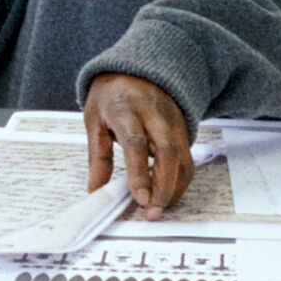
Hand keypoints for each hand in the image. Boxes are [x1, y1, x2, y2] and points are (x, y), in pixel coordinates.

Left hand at [84, 73, 192, 215]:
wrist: (139, 69)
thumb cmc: (113, 94)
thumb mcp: (94, 118)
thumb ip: (97, 156)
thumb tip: (95, 188)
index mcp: (126, 110)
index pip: (136, 144)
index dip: (140, 174)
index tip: (141, 198)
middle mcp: (155, 117)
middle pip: (168, 154)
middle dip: (163, 187)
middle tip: (152, 212)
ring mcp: (173, 124)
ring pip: (183, 160)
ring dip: (174, 189)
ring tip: (159, 208)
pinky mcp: (183, 132)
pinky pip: (187, 160)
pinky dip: (180, 181)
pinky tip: (167, 194)